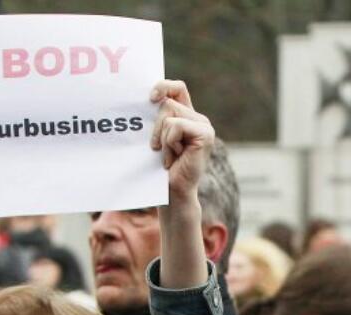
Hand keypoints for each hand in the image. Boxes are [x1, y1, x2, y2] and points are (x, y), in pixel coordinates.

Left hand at [149, 80, 213, 203]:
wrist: (172, 192)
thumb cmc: (160, 168)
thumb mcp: (155, 136)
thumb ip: (156, 117)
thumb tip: (145, 99)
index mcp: (187, 116)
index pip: (177, 88)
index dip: (164, 86)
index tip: (150, 98)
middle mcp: (198, 118)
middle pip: (168, 102)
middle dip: (155, 125)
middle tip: (158, 148)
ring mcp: (204, 126)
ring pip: (170, 113)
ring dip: (162, 136)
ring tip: (169, 155)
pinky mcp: (205, 135)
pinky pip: (176, 125)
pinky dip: (169, 141)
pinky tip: (175, 156)